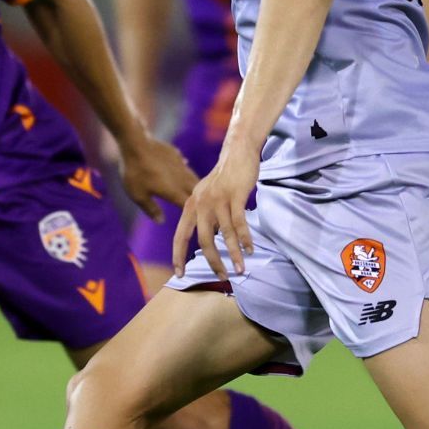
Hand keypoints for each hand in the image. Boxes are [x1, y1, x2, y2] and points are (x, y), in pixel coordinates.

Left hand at [116, 131, 196, 222]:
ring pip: (193, 178)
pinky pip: (185, 166)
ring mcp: (180, 165)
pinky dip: (186, 172)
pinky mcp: (175, 155)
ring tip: (198, 193)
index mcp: (174, 192)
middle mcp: (181, 179)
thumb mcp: (138, 195)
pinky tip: (184, 170)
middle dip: (201, 202)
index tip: (199, 222)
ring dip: (196, 187)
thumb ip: (151, 209)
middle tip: (203, 209)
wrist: (136, 143)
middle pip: (197, 193)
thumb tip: (161, 221)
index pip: (190, 208)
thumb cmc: (135, 172)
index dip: (195, 216)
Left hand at [173, 151, 258, 279]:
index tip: (180, 274)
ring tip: (240, 269)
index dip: (178, 256)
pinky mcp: (236, 196)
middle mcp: (201, 204)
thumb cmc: (223, 177)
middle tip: (222, 277)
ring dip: (234, 254)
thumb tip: (208, 239)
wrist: (237, 151)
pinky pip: (240, 223)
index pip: (180, 236)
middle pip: (205, 240)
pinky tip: (250, 249)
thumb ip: (204, 215)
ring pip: (226, 234)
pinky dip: (245, 239)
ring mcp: (219, 199)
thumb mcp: (205, 195)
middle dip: (213, 262)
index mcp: (191, 205)